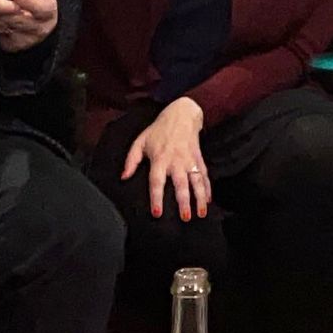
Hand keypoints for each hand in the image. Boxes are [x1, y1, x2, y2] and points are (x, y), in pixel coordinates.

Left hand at [0, 0, 57, 52]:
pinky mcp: (12, 43)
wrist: (35, 31)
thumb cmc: (38, 1)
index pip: (41, 8)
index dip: (30, 2)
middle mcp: (38, 26)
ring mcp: (24, 36)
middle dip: (8, 11)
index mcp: (47, 10)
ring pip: (7, 27)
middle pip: (23, 21)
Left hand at [123, 97, 210, 220]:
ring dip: (199, 198)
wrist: (182, 114)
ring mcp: (189, 160)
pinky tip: (208, 200)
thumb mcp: (140, 141)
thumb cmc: (159, 130)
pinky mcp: (199, 158)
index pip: (157, 182)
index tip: (157, 213)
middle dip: (183, 202)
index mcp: (160, 159)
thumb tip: (124, 177)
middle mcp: (176, 161)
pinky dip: (208, 188)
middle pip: (181, 184)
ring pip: (196, 182)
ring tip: (200, 213)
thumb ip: (131, 160)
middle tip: (185, 218)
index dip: (156, 198)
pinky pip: (204, 175)